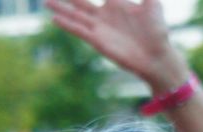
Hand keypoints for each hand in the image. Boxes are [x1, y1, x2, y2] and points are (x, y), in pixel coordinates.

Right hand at [45, 0, 189, 91]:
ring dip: (61, 8)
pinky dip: (67, 24)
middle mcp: (104, 15)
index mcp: (117, 4)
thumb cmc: (157, 30)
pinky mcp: (97, 41)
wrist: (155, 55)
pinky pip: (79, 30)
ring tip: (46, 2)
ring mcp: (99, 28)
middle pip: (81, 2)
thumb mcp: (152, 3)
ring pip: (75, 15)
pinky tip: (55, 19)